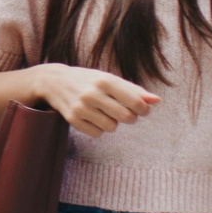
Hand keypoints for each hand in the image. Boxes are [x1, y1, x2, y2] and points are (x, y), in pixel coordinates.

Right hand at [38, 64, 159, 137]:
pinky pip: (97, 133)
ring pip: (111, 127)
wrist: (55, 81)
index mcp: (105, 80)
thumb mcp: (110, 79)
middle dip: (130, 118)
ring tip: (104, 113)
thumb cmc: (89, 80)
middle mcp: (92, 93)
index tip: (142, 110)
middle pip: (126, 117)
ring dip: (112, 123)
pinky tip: (92, 118)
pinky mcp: (72, 119)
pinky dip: (98, 128)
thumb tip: (157, 101)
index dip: (143, 109)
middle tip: (126, 113)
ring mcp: (81, 107)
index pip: (135, 102)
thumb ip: (134, 90)